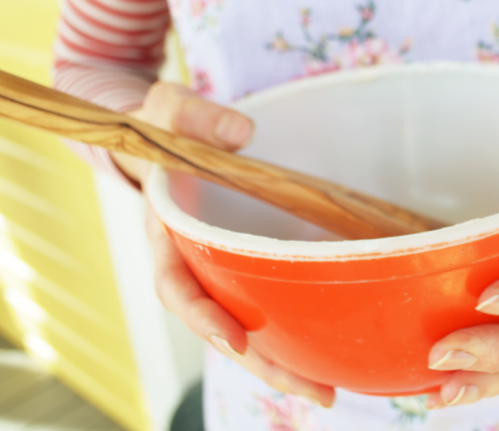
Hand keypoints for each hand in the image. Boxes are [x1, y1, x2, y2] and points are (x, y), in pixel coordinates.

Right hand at [123, 82, 335, 407]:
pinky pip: (270, 297)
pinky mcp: (249, 260)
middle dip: (264, 364)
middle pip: (223, 327)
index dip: (203, 317)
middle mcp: (195, 262)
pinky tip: (333, 346)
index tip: (236, 342)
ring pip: (250, 324)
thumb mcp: (169, 108)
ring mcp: (223, 266)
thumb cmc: (165, 125)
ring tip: (330, 391)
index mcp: (166, 236)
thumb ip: (193, 116)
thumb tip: (241, 135)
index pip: (176, 287)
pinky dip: (296, 325)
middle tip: (315, 391)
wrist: (167, 135)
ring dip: (286, 360)